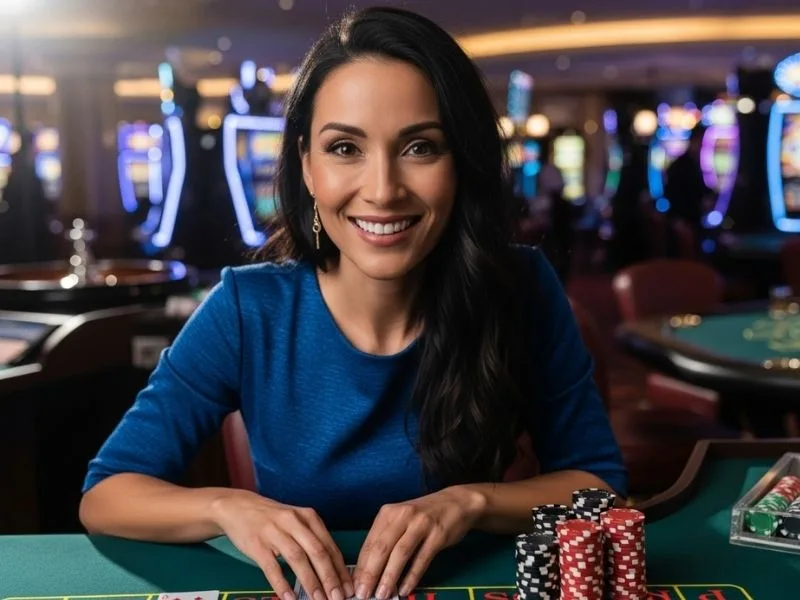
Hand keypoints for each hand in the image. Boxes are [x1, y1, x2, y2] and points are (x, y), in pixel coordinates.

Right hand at [211, 490, 352, 599]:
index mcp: (308, 516)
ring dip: (310, 582)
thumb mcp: (297, 521)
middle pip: (317, 552)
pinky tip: (290, 598)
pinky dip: (282, 584)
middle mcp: (293, 522)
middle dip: (330, 578)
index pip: (329, 545)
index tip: (348, 587)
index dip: (340, 569)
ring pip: (297, 559)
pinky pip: (272, 567)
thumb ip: (313, 540)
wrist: (237, 507)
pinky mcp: (257, 544)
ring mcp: (274, 532)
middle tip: (338, 597)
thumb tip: (333, 569)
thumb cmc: (272, 518)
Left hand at [352, 486, 485, 598]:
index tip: (355, 586)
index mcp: (388, 513)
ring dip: (389, 577)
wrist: (455, 502)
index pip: (370, 543)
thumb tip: (369, 571)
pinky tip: (405, 589)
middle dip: (371, 574)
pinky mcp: (438, 534)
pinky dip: (412, 576)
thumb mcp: (400, 521)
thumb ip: (386, 540)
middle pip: (382, 548)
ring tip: (382, 595)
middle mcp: (402, 515)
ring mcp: (421, 524)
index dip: (361, 567)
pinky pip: (422, 558)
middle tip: (363, 594)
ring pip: (400, 553)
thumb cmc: (423, 516)